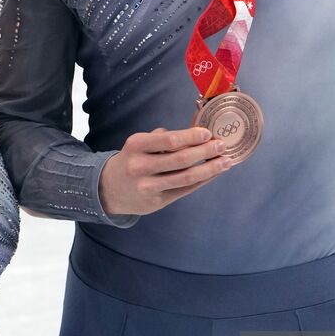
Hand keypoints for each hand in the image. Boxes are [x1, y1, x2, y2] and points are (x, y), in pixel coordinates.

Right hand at [99, 126, 235, 216]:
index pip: (169, 140)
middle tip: (222, 145)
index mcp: (137, 146)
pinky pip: (185, 190)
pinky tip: (214, 173)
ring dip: (210, 169)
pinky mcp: (157, 202)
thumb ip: (163, 138)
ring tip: (225, 162)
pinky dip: (202, 181)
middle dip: (206, 151)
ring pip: (186, 177)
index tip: (208, 133)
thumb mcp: (139, 143)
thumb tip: (196, 134)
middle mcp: (141, 166)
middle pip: (181, 159)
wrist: (108, 189)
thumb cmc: (131, 160)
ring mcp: (149, 187)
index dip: (192, 137)